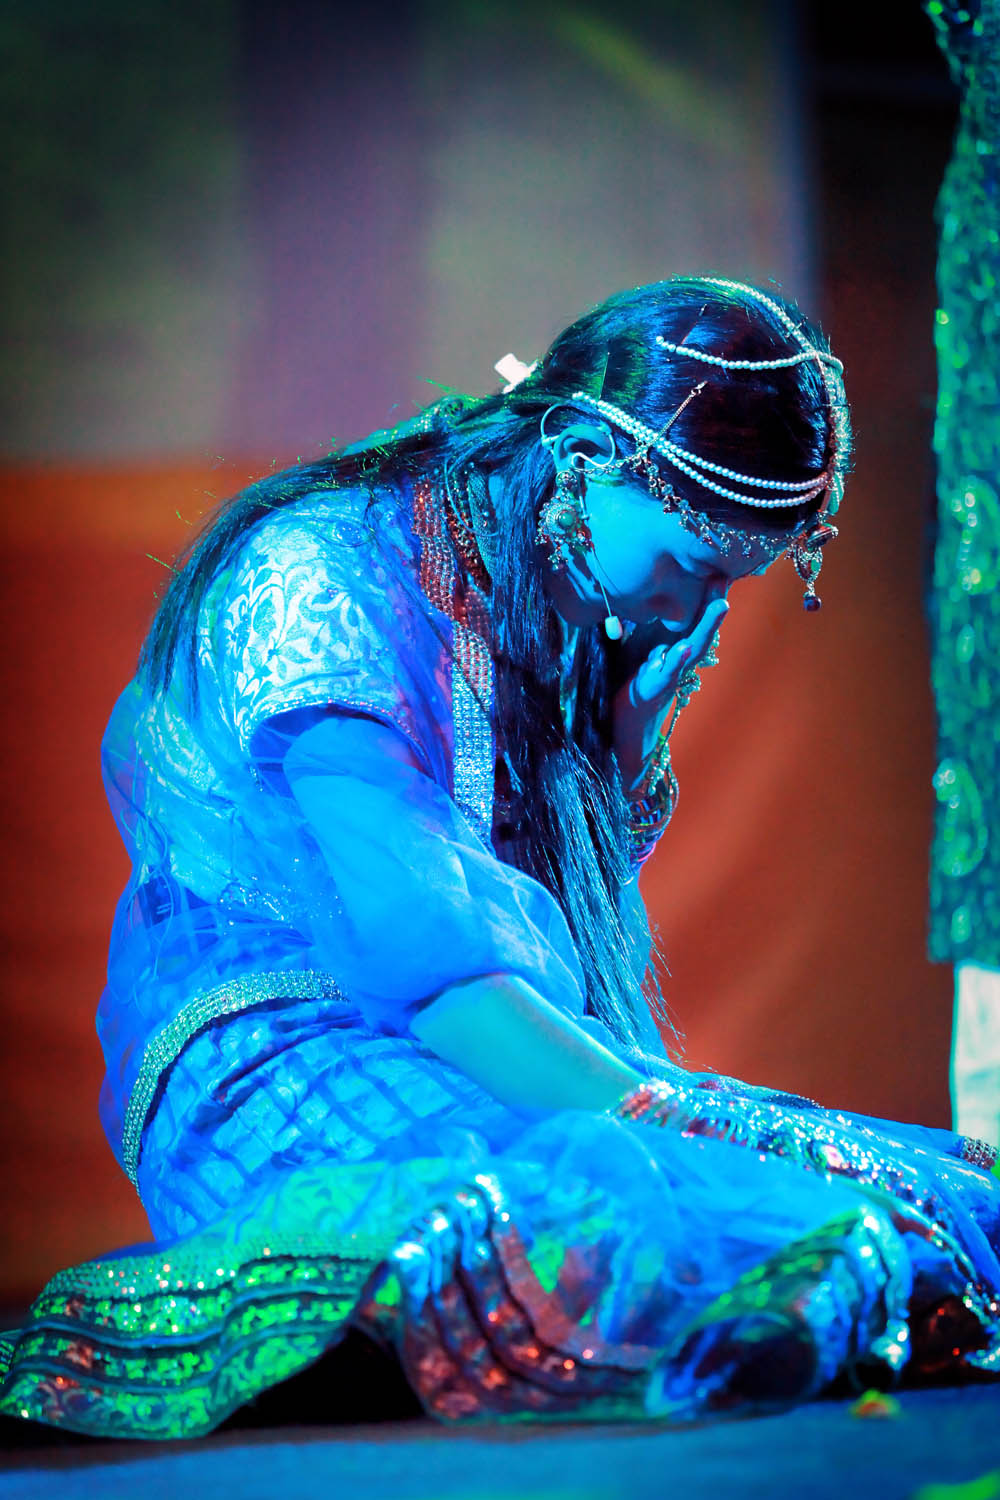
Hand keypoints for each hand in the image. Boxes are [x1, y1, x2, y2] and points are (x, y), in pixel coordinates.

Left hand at [612, 588, 729, 791]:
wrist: (628, 734)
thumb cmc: (635, 690)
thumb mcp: (643, 656)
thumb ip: (656, 634)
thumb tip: (661, 605)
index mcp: (675, 652)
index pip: (696, 620)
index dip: (708, 596)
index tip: (721, 569)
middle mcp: (678, 664)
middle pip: (702, 630)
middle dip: (715, 604)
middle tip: (729, 579)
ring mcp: (668, 677)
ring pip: (692, 650)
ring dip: (706, 627)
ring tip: (720, 604)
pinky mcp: (651, 691)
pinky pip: (666, 674)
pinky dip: (675, 661)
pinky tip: (683, 648)